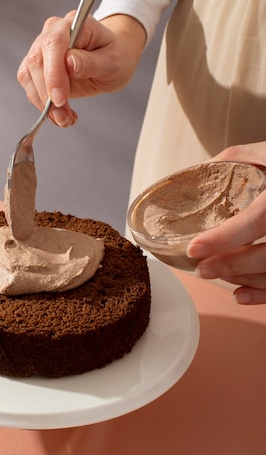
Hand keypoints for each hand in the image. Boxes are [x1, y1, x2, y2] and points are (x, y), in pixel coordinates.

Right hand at [17, 12, 145, 127]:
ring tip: (65, 119)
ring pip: (28, 76)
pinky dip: (43, 107)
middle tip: (63, 116)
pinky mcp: (37, 68)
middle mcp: (52, 32)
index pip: (53, 44)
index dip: (53, 73)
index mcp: (73, 24)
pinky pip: (31, 88)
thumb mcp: (113, 61)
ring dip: (43, 104)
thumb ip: (91, 62)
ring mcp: (42, 49)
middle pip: (35, 61)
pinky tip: (62, 115)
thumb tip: (69, 63)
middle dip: (47, 95)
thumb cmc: (116, 56)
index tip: (60, 99)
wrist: (112, 61)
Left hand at [187, 142, 265, 303]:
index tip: (195, 248)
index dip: (224, 238)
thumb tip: (197, 176)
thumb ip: (237, 160)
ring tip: (217, 274)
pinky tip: (239, 294)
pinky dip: (262, 295)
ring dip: (244, 280)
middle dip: (231, 265)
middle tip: (202, 268)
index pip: (258, 220)